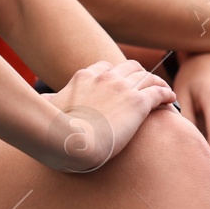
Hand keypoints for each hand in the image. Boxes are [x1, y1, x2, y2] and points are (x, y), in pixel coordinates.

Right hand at [46, 60, 176, 171]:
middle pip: (130, 68)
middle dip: (140, 75)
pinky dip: (166, 94)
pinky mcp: (138, 103)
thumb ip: (46, 103)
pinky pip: (158, 92)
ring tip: (164, 92)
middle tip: (148, 85)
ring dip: (157, 83)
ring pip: (147, 77)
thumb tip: (38, 103)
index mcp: (84, 77)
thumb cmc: (56, 133)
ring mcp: (122, 88)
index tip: (122, 83)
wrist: (72, 142)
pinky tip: (171, 100)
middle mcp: (105, 77)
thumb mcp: (46, 111)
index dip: (116, 74)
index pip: (104, 66)